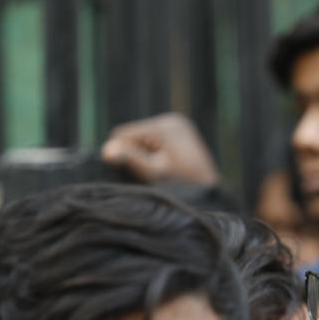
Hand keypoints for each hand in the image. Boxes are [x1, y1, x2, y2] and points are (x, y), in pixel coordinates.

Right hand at [101, 113, 219, 185]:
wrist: (212, 198)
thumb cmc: (183, 188)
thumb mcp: (154, 174)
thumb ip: (131, 160)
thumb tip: (106, 150)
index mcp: (166, 125)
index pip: (124, 135)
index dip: (123, 156)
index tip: (138, 174)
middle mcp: (173, 121)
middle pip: (134, 136)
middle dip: (136, 156)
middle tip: (151, 176)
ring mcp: (179, 127)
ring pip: (143, 140)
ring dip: (145, 157)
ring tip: (160, 174)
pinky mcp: (181, 136)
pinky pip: (155, 142)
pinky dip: (154, 156)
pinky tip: (165, 169)